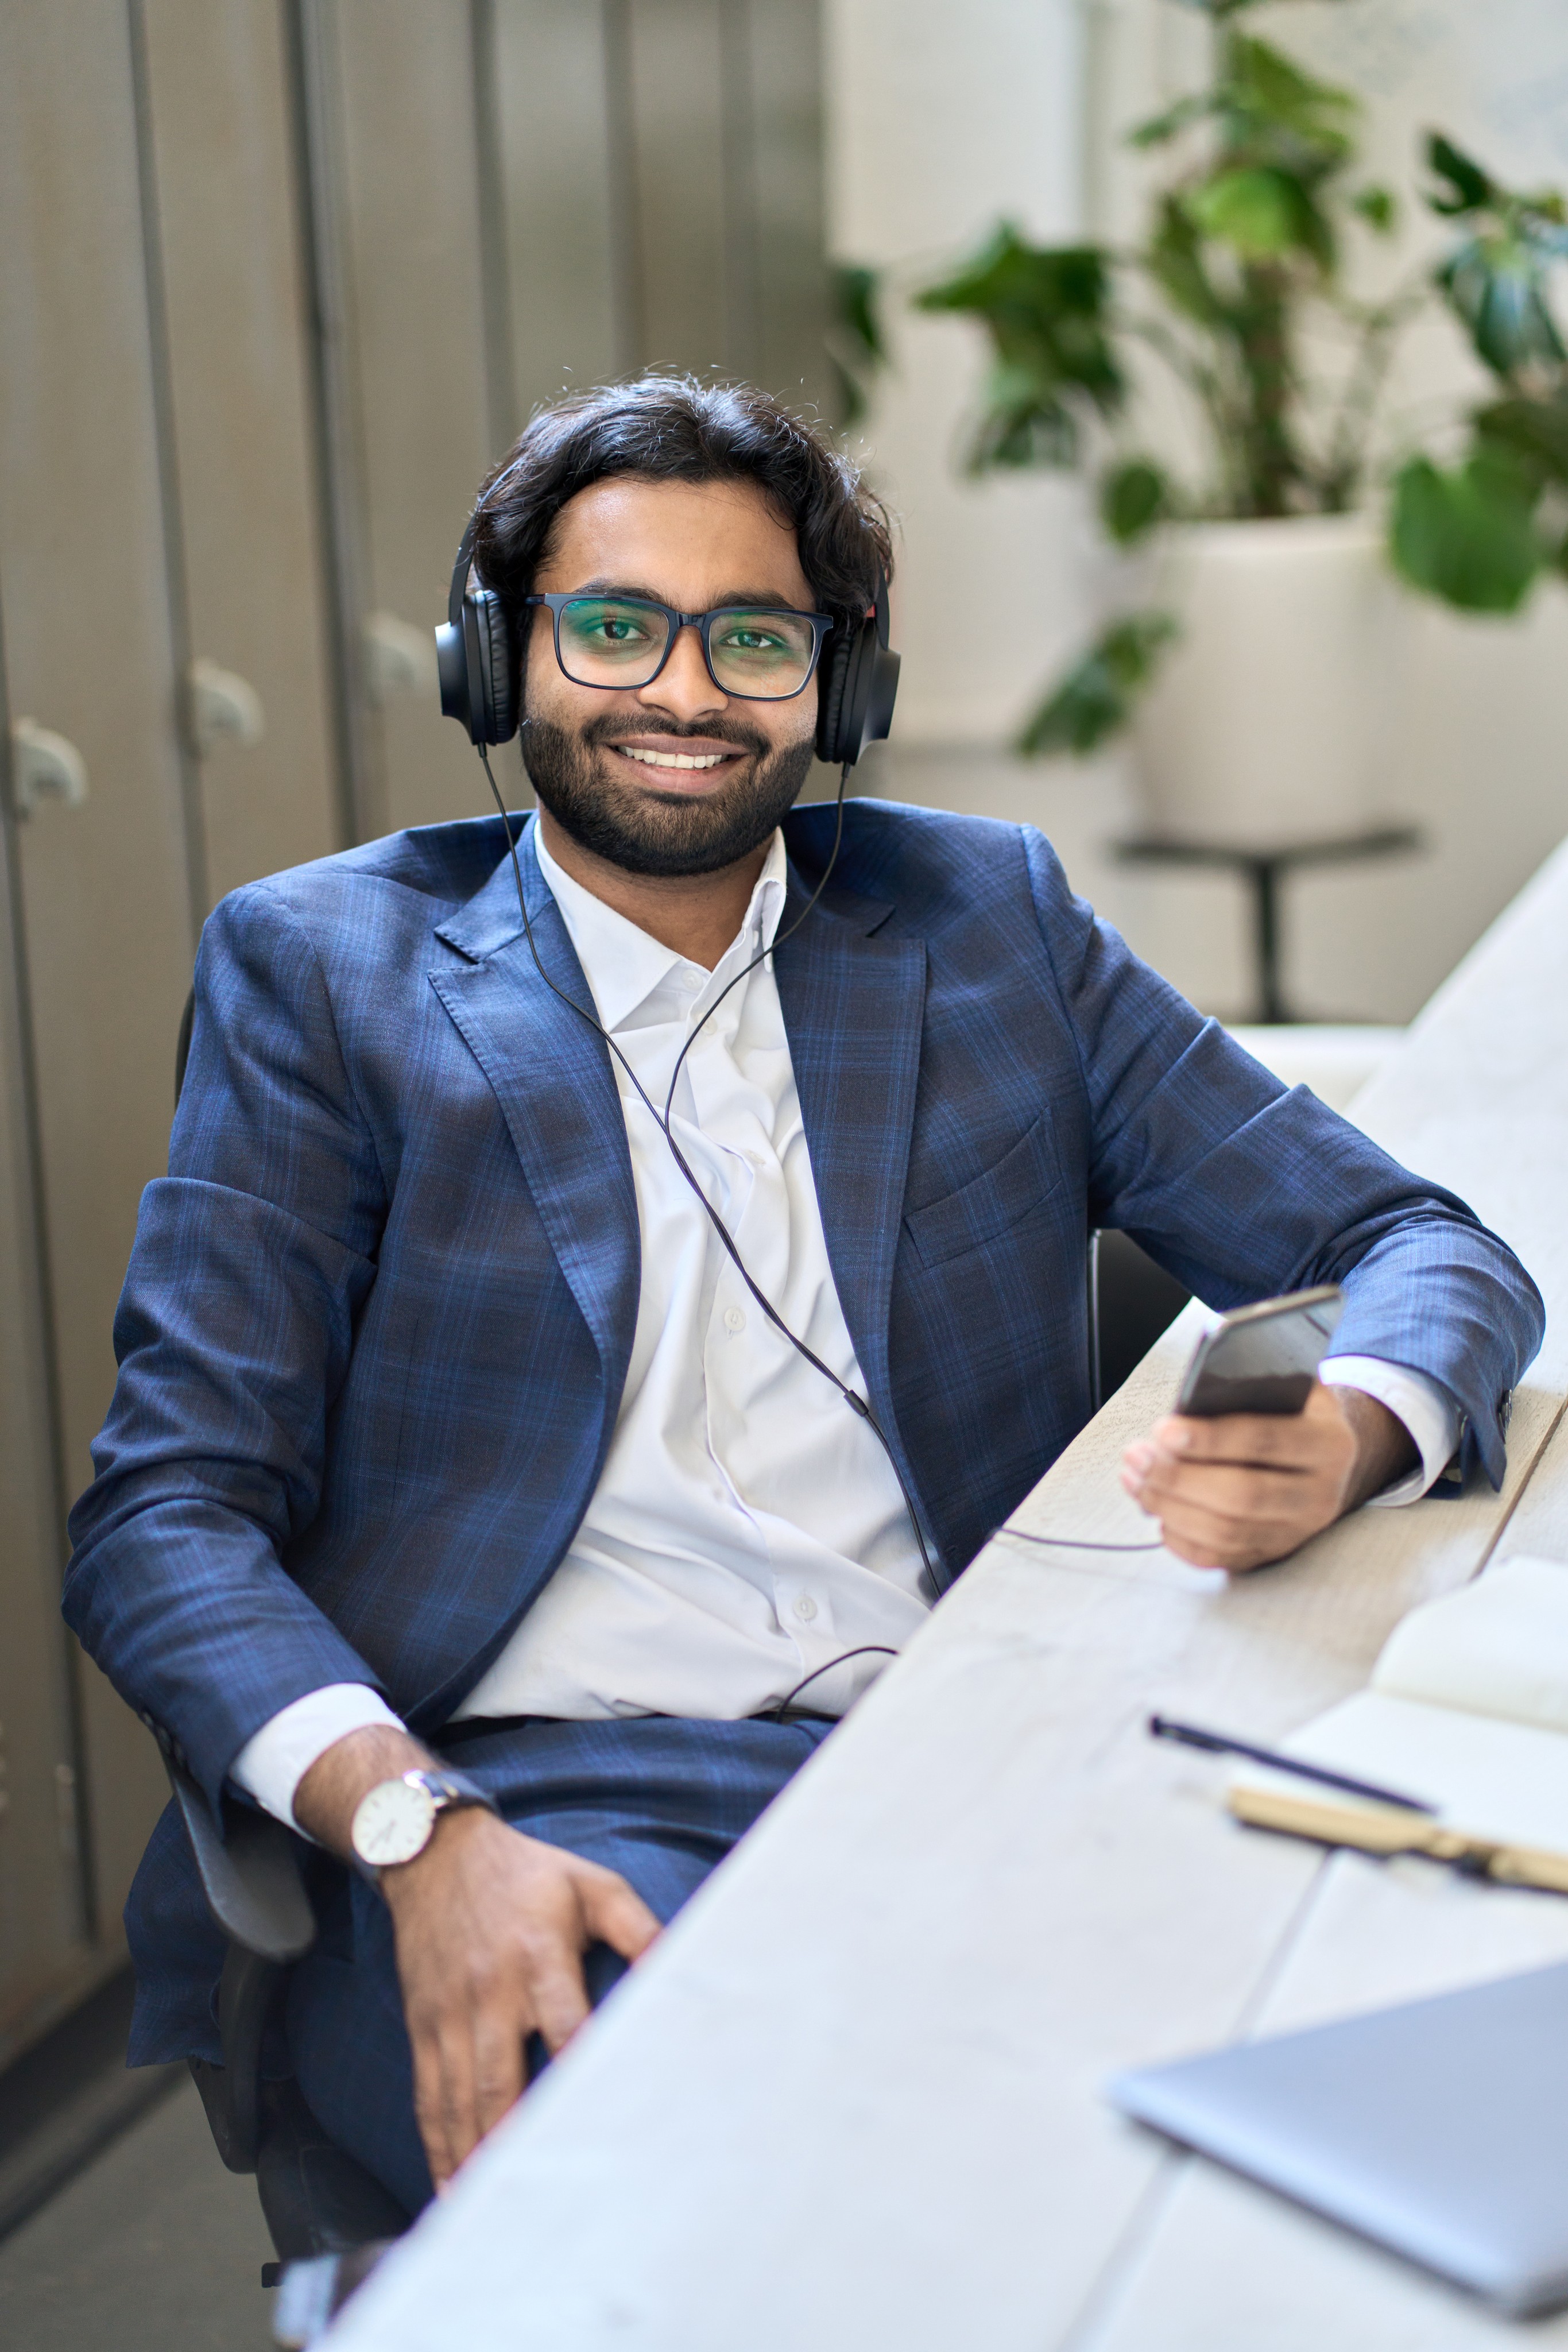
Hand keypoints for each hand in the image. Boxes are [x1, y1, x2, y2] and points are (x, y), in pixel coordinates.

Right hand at [381, 1807, 659, 2188]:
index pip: (565, 2022)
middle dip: (514, 2142)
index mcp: (539, 1956)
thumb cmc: (528, 1874)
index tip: (601, 2121)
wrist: (435, 1854)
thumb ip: (639, 1929)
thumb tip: (679, 1970)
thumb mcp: (592, 1886)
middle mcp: (491, 1992)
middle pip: (499, 2079)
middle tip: (536, 2199)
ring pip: (458, 2101)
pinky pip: (428, 2097)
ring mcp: (450, 2015)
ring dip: (473, 2159)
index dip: (582, 2069)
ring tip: (489, 2215)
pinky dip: (438, 2145)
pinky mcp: (424, 2028)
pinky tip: (450, 2184)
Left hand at [1120, 1380, 1417, 1571]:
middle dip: (1178, 1477)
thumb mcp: (1286, 1386)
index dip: (1210, 1438)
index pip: (1265, 1441)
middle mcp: (1321, 1495)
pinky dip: (1180, 1537)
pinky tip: (1156, 1509)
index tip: (1163, 1430)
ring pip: (1226, 1531)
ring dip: (1169, 1505)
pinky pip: (1220, 1557)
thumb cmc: (1290, 1410)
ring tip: (1134, 1476)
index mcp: (1329, 1443)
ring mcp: (1298, 1531)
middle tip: (1137, 1456)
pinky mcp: (1272, 1553)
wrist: (1324, 1454)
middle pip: (1242, 1495)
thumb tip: (1192, 1397)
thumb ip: (1250, 1386)